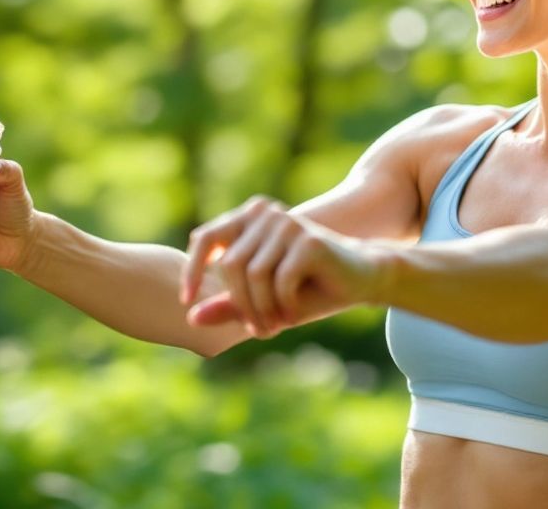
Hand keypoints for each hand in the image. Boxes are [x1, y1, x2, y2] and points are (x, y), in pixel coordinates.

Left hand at [179, 195, 385, 338]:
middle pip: (230, 266)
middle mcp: (265, 216)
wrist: (361, 280)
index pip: (206, 238)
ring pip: (253, 275)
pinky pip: (280, 280)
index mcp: (250, 221)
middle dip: (240, 306)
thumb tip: (191, 319)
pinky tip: (292, 315)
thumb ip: (231, 306)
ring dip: (260, 310)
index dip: (191, 270)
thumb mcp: (264, 301)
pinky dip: (283, 305)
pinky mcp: (308, 240)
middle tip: (258, 331)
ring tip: (273, 328)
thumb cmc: (310, 290)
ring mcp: (287, 224)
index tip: (186, 302)